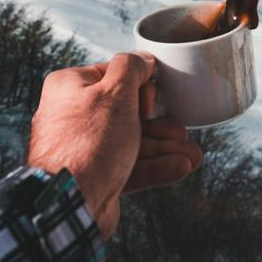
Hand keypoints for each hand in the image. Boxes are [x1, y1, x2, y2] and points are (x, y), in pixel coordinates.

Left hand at [28, 52, 202, 238]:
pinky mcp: (97, 176)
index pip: (113, 75)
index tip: (152, 101)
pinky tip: (181, 166)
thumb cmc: (87, 142)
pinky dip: (156, 166)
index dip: (140, 86)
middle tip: (181, 130)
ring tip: (192, 154)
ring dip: (165, 148)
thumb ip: (131, 68)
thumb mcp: (115, 92)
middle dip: (161, 123)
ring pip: (133, 142)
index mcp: (70, 88)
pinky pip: (130, 166)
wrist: (69, 203)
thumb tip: (143, 59)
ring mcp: (85, 148)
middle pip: (128, 112)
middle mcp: (74, 116)